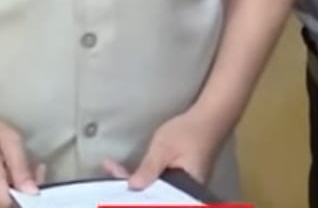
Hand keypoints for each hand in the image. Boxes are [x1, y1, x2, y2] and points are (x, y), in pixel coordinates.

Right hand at [0, 106, 43, 207]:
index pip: (8, 205)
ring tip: (20, 172)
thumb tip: (33, 192)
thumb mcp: (8, 138)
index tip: (36, 183)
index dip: (26, 200)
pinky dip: (2, 196)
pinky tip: (7, 179)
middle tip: (34, 171)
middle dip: (24, 195)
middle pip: (5, 207)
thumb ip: (20, 165)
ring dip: (14, 195)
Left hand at [104, 108, 223, 189]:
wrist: (207, 119)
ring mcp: (183, 187)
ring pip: (155, 190)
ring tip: (114, 172)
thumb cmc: (188, 132)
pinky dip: (144, 178)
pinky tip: (128, 173)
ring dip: (136, 183)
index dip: (136, 194)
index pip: (156, 199)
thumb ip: (149, 168)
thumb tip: (133, 187)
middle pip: (154, 196)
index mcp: (186, 191)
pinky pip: (159, 184)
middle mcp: (185, 194)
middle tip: (110, 176)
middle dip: (132, 189)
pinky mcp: (179, 179)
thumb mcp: (163, 149)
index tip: (117, 188)